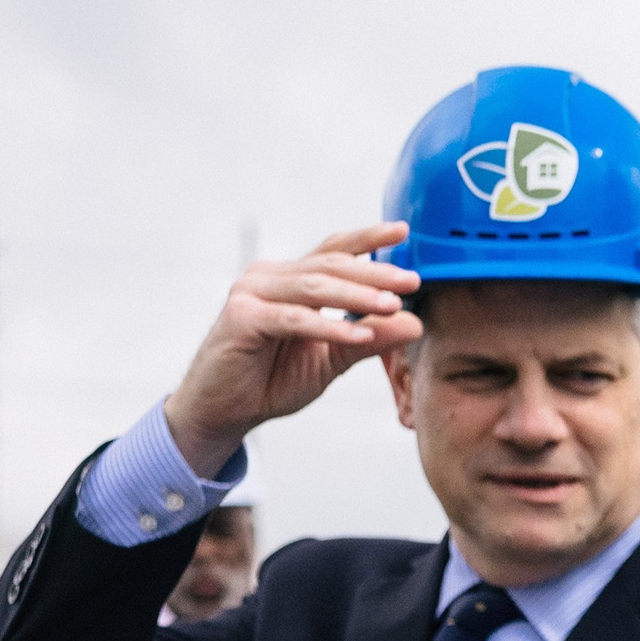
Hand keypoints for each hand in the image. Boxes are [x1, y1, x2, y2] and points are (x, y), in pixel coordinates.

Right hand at [160, 224, 423, 474]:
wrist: (225, 409)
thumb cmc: (273, 379)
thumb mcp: (332, 359)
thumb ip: (369, 339)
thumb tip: (414, 323)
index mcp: (293, 280)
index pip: (334, 251)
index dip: (368, 239)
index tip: (403, 231)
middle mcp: (270, 278)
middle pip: (330, 265)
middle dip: (375, 272)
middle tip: (412, 280)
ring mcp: (252, 294)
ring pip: (314, 287)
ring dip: (357, 296)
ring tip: (392, 305)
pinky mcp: (242, 318)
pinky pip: (294, 319)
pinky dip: (328, 327)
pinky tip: (359, 336)